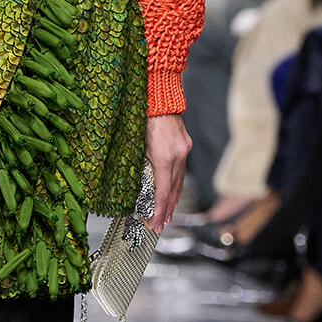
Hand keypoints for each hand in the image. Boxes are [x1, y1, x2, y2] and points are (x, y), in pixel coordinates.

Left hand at [144, 112, 190, 230]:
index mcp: (164, 157)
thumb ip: (140, 165)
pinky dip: (176, 183)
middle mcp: (178, 155)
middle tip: (160, 225)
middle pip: (174, 190)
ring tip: (168, 214)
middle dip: (166, 209)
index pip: (163, 192)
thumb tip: (138, 185)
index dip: (158, 210)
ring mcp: (184, 149)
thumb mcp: (136, 144)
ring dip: (173, 199)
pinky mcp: (186, 144)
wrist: (159, 96)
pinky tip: (173, 191)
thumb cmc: (143, 117)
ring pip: (180, 180)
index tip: (153, 223)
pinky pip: (182, 169)